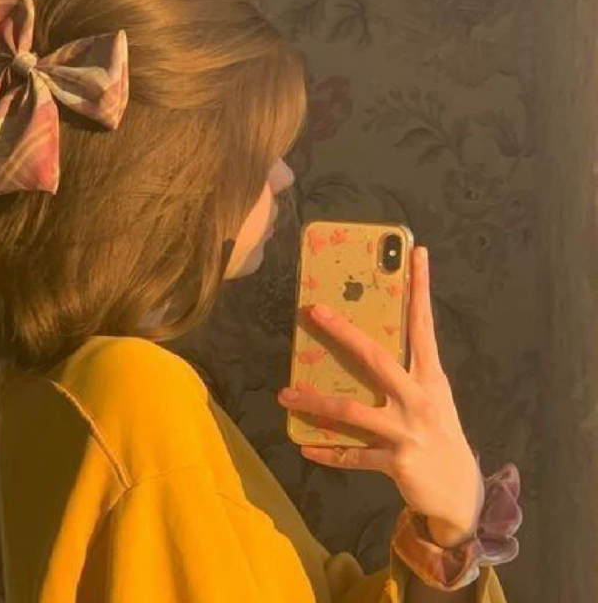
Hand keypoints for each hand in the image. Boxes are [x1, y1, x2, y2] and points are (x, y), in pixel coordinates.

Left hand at [277, 246, 483, 545]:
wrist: (460, 493)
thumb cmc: (438, 433)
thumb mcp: (430, 397)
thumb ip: (404, 372)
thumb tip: (362, 344)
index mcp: (431, 377)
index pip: (423, 325)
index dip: (420, 289)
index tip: (416, 253)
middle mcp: (420, 399)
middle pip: (376, 357)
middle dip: (343, 332)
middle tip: (314, 310)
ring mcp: (408, 431)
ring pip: (353, 411)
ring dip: (315, 402)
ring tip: (285, 393)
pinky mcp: (396, 462)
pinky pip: (352, 455)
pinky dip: (328, 451)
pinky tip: (305, 447)